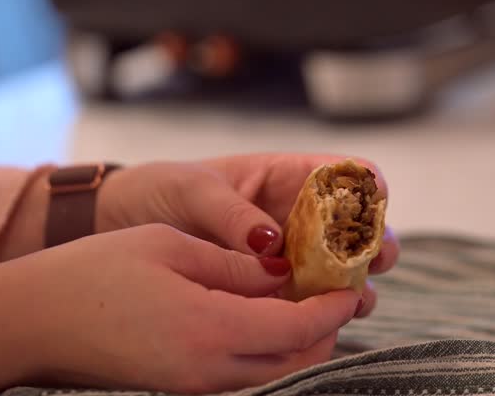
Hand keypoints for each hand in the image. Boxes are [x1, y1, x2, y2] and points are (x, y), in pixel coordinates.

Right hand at [0, 224, 359, 394]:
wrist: (29, 322)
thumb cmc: (91, 273)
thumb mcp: (170, 248)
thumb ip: (235, 265)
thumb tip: (283, 271)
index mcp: (210, 332)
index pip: (299, 329)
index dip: (333, 307)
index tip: (352, 283)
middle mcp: (209, 372)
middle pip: (296, 359)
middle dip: (326, 327)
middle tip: (336, 288)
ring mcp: (193, 386)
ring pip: (274, 372)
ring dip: (300, 340)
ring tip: (307, 298)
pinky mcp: (180, 386)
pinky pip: (244, 373)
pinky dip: (269, 348)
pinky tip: (265, 315)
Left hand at [96, 153, 399, 315]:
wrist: (118, 224)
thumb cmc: (158, 192)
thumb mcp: (191, 191)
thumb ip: (232, 214)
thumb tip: (271, 245)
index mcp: (283, 176)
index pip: (343, 173)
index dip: (368, 185)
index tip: (376, 203)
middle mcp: (294, 214)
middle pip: (354, 226)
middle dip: (374, 241)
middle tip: (375, 260)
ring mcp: (286, 254)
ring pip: (338, 268)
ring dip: (354, 282)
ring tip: (354, 299)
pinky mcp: (270, 289)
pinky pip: (305, 299)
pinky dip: (320, 310)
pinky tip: (322, 321)